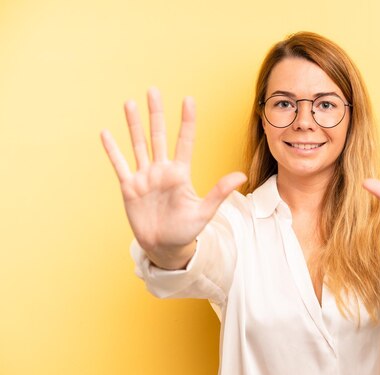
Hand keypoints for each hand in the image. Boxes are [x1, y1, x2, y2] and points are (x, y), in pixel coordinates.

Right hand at [101, 87, 245, 268]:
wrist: (165, 247)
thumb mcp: (205, 212)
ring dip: (133, 125)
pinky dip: (112, 150)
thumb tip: (241, 176)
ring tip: (130, 103)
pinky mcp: (129, 188)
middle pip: (158, 136)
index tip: (189, 99)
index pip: (184, 141)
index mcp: (180, 173)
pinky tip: (106, 133)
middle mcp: (162, 170)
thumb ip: (219, 192)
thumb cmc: (187, 230)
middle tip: (153, 90)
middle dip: (156, 114)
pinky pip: (119, 165)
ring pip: (138, 145)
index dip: (187, 121)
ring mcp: (145, 177)